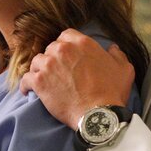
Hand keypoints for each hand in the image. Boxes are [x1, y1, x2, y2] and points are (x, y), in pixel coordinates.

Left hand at [20, 28, 134, 129]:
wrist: (99, 115)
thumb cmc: (112, 92)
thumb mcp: (124, 69)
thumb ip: (117, 54)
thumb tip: (112, 48)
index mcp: (82, 43)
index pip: (66, 35)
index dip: (66, 45)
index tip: (67, 56)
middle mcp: (63, 50)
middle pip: (51, 48)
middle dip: (53, 58)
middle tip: (58, 71)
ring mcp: (49, 65)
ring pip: (37, 61)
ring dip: (40, 69)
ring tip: (44, 79)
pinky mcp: (39, 82)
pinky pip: (26, 79)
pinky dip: (26, 84)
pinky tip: (28, 89)